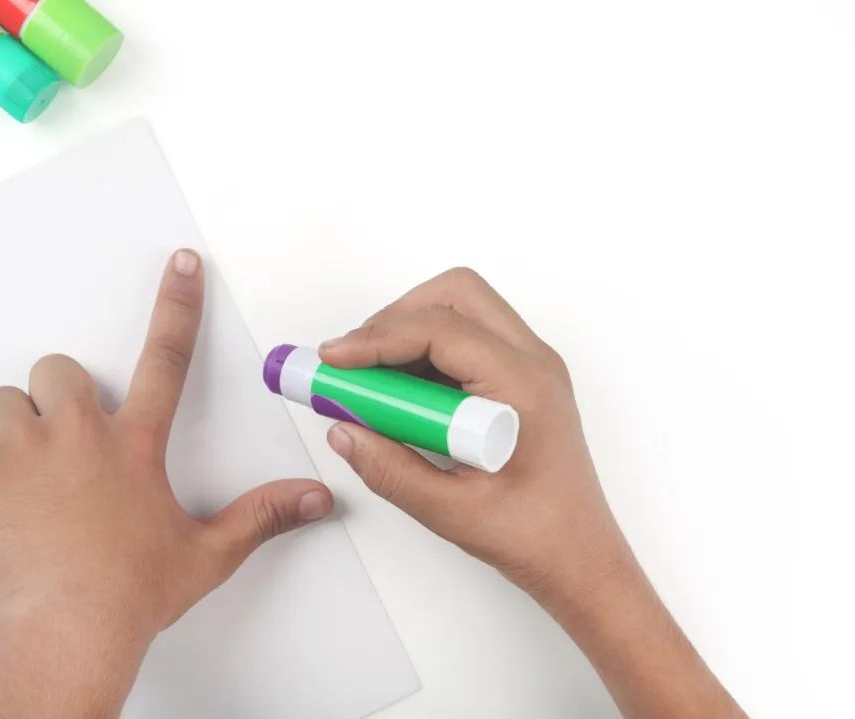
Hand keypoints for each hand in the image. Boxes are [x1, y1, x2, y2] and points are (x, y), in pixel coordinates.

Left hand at [0, 249, 332, 718]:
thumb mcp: (207, 554)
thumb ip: (263, 517)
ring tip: (33, 471)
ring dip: (18, 425)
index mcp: (136, 446)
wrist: (68, 635)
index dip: (179, 305)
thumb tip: (314, 499)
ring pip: (7, 398)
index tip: (182, 265)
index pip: (168, 358)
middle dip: (63, 396)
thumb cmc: (130, 596)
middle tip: (70, 440)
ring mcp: (24, 453)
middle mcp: (79, 436)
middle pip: (60, 369)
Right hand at [320, 267, 743, 717]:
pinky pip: (467, 340)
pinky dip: (424, 354)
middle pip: (456, 294)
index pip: (440, 328)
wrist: (581, 558)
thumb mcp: (451, 511)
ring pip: (461, 310)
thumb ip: (390, 469)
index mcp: (523, 387)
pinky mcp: (519, 380)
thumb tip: (343, 430)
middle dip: (395, 317)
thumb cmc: (538, 537)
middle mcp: (533, 362)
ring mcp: (530, 367)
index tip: (334, 361)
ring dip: (408, 332)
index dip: (378, 337)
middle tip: (354, 362)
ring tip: (371, 384)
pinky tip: (401, 399)